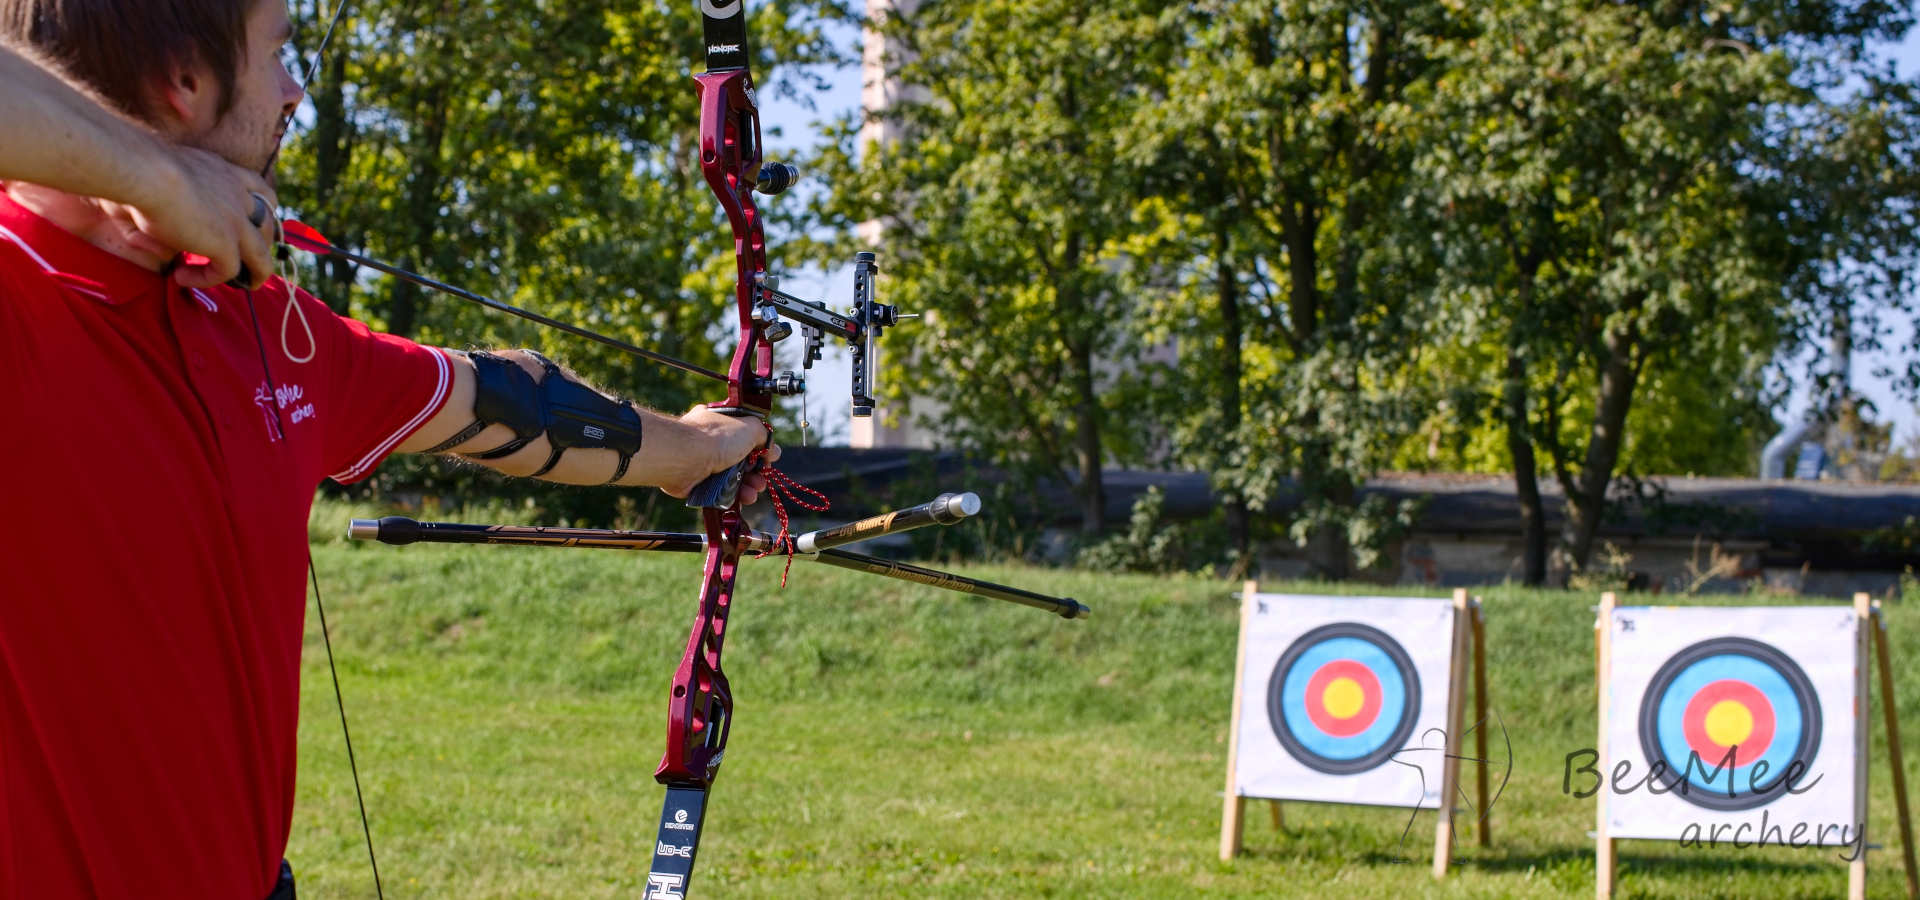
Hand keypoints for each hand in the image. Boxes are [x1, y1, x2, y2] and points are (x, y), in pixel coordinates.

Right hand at [124, 144, 277, 288]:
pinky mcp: (225, 243)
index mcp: (224, 172)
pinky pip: (228, 272)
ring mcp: (235, 221)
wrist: (142, 170)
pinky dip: (207, 279)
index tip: (250, 223)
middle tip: (242, 258)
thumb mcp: (156, 183)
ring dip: (252, 273)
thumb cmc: (134, 168)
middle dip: (262, 243)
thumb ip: (167, 209)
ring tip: (235, 283)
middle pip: (269, 224)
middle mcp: (237, 194)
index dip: (262, 210)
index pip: (260, 190)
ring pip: (261, 255)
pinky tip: (181, 277)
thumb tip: (162, 245)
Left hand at [673, 406, 780, 504]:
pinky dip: (732, 497)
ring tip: (753, 492)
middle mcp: (711, 442)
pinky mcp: (697, 483)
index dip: (760, 449)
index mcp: (721, 423)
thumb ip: (765, 436)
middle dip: (756, 473)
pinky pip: (719, 492)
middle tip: (761, 480)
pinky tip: (741, 498)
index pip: (745, 437)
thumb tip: (773, 449)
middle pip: (741, 461)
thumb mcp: (749, 427)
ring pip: (732, 479)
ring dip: (747, 487)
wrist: (684, 457)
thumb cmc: (713, 438)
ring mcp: (703, 463)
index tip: (768, 459)